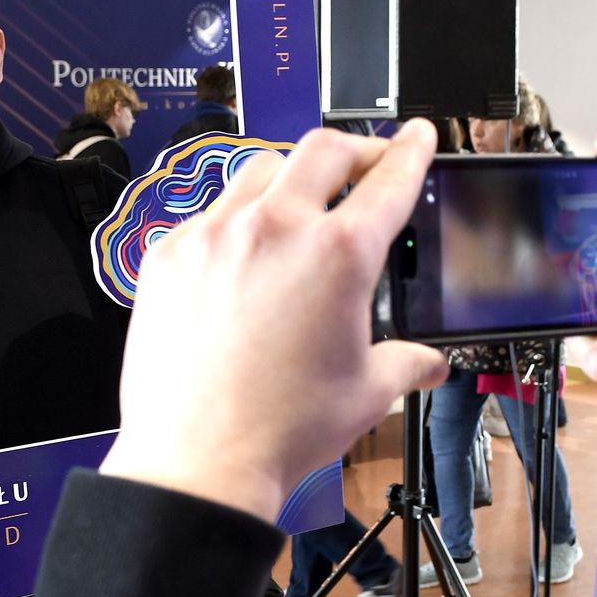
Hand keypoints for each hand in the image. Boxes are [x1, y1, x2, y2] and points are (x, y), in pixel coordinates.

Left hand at [100, 119, 448, 519]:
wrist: (199, 460)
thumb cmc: (280, 430)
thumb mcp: (367, 393)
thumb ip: (406, 364)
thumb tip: (428, 363)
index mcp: (339, 255)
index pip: (389, 178)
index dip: (410, 150)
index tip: (416, 136)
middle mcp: (276, 229)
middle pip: (323, 149)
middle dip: (355, 149)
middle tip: (366, 165)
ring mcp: (215, 236)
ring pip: (259, 171)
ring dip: (291, 177)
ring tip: (300, 205)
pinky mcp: (168, 255)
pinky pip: (208, 214)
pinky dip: (234, 221)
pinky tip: (242, 254)